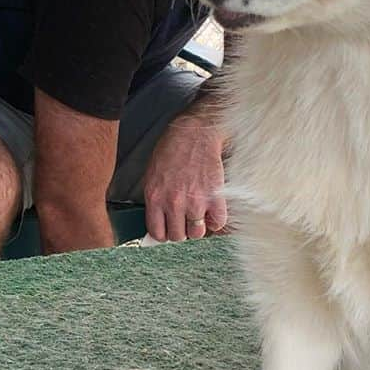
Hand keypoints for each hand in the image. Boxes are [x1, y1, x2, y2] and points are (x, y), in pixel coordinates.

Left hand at [142, 112, 226, 241]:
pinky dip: (215, 221)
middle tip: (183, 221)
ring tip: (197, 216)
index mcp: (155, 197)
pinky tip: (211, 212)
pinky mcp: (215, 196)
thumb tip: (158, 220)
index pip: (157, 232)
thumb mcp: (152, 174)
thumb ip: (154, 199)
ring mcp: (195, 201)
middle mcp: (173, 203)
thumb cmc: (173, 149)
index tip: (168, 230)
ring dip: (197, 228)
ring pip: (197, 233)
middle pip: (178, 236)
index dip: (163, 234)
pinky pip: (217, 223)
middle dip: (180, 231)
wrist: (195, 132)